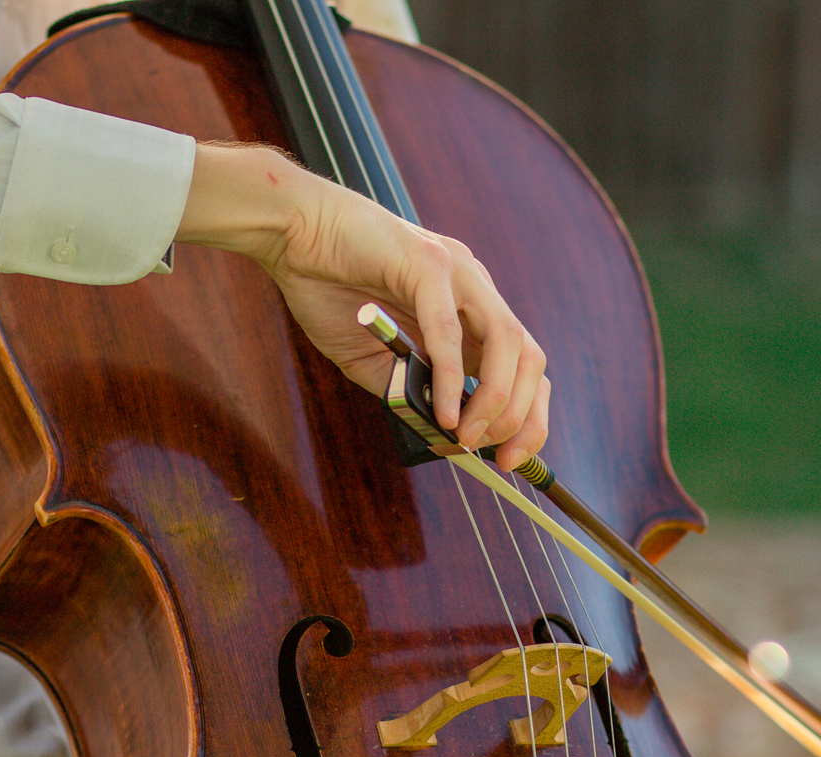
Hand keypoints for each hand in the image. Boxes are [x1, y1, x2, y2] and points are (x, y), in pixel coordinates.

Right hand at [176, 143, 548, 469]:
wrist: (290, 234)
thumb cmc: (327, 289)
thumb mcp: (374, 360)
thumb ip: (409, 393)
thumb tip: (442, 437)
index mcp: (470, 308)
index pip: (523, 366)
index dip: (527, 416)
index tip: (510, 458)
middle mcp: (475, 287)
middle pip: (530, 357)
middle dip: (522, 416)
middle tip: (497, 457)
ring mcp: (456, 271)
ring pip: (505, 341)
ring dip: (494, 400)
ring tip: (467, 437)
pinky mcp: (426, 262)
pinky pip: (449, 329)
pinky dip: (450, 377)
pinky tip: (444, 414)